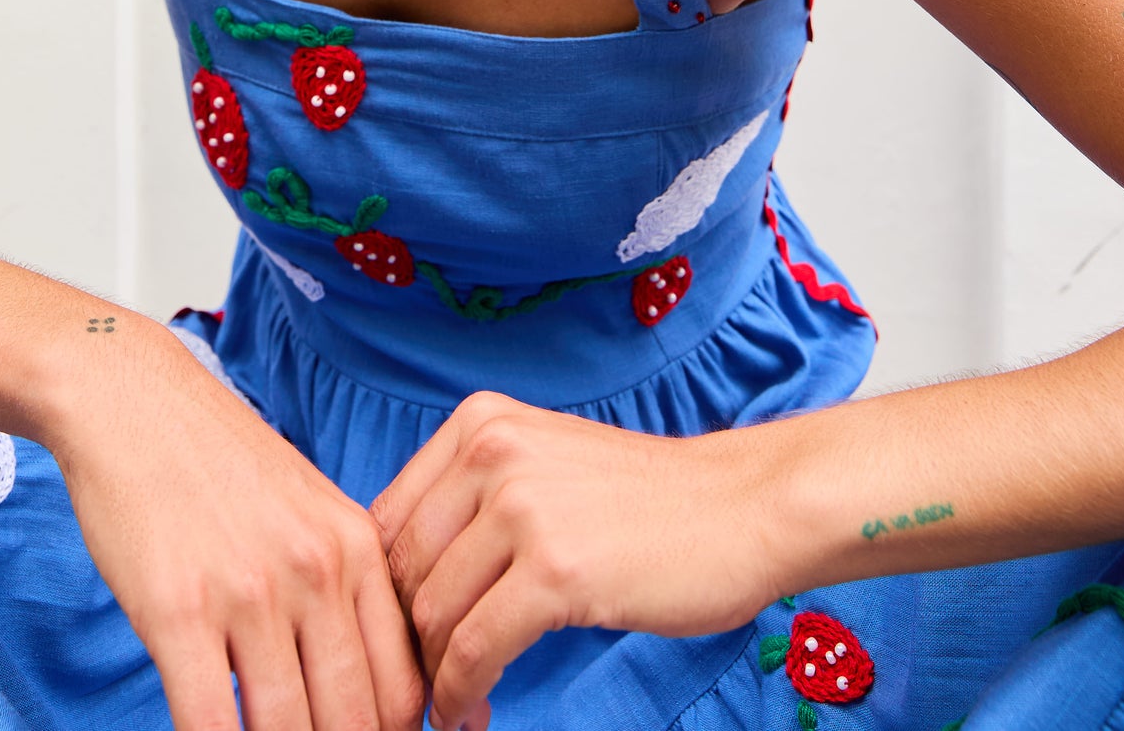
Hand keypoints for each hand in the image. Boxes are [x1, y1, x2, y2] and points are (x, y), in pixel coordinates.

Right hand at [47, 320, 426, 730]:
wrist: (135, 402)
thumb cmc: (218, 463)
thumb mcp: (309, 509)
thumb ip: (344, 587)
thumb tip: (369, 686)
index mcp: (355, 547)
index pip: (404, 686)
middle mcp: (315, 570)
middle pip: (355, 721)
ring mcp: (248, 592)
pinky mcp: (178, 611)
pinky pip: (211, 725)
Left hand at [370, 391, 778, 730]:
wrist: (740, 507)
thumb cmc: (644, 502)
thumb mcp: (541, 465)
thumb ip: (472, 500)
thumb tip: (401, 581)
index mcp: (478, 422)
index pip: (387, 519)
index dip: (383, 592)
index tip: (397, 640)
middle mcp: (490, 451)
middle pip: (402, 570)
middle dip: (405, 641)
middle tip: (421, 687)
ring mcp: (521, 506)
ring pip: (432, 614)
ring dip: (433, 677)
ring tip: (452, 706)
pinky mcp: (555, 568)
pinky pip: (475, 649)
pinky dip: (462, 693)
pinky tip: (472, 713)